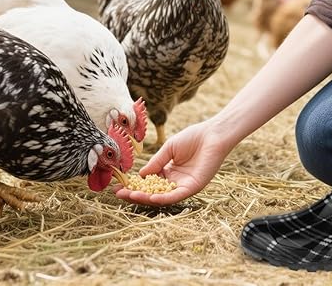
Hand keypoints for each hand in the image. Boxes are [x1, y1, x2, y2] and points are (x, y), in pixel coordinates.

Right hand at [115, 120, 229, 205]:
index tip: (119, 186)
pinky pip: (176, 196)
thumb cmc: (193, 137)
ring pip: (162, 197)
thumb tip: (140, 175)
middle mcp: (175, 181)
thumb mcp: (169, 149)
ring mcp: (184, 186)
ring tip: (130, 196)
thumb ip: (156, 162)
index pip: (149, 183)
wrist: (212, 134)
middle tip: (119, 195)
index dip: (134, 186)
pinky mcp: (193, 187)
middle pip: (152, 192)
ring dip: (146, 198)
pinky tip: (151, 198)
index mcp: (169, 171)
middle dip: (135, 194)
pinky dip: (163, 198)